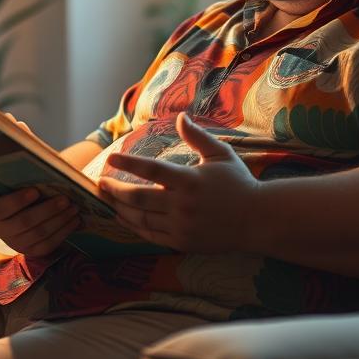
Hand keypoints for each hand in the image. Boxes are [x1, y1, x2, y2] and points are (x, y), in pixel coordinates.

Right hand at [0, 114, 78, 255]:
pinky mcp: (28, 249)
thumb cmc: (33, 178)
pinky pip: (45, 244)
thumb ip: (21, 143)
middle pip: (8, 216)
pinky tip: (75, 218)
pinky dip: (62, 230)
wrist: (46, 204)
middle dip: (35, 207)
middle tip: (58, 195)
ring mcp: (10, 236)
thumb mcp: (29, 161)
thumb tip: (14, 121)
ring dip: (53, 217)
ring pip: (31, 231)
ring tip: (72, 204)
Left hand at [97, 113, 258, 252]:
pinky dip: (134, 227)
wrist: (258, 220)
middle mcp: (182, 205)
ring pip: (141, 219)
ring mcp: (181, 226)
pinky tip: (124, 218)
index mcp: (190, 180)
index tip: (110, 158)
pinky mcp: (183, 242)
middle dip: (114, 190)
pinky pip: (151, 235)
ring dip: (120, 209)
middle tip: (100, 183)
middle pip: (138, 198)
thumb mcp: (220, 155)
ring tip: (106, 200)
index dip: (128, 164)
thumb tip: (180, 117)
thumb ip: (197, 137)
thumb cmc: (239, 183)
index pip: (151, 170)